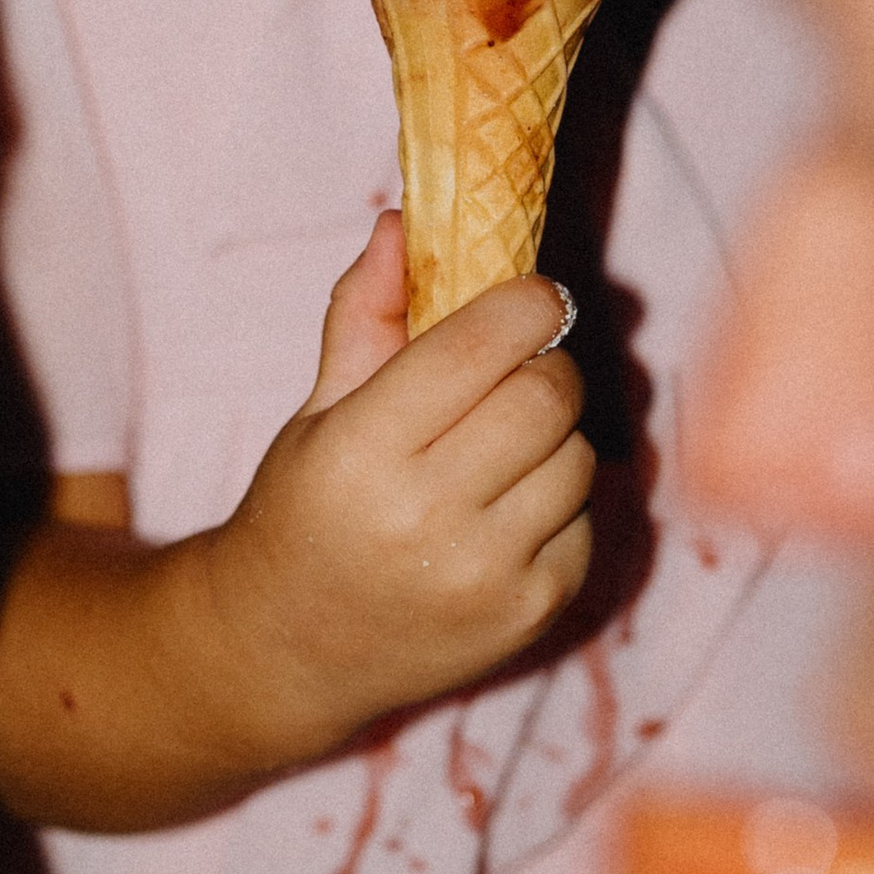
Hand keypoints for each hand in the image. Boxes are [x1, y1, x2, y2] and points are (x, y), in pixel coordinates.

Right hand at [204, 213, 596, 758]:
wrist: (288, 650)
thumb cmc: (301, 511)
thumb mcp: (316, 410)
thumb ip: (365, 314)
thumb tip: (404, 222)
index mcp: (362, 452)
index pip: (479, 346)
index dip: (525, 303)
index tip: (531, 295)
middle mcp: (426, 518)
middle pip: (546, 396)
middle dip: (545, 364)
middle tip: (521, 367)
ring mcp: (486, 575)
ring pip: (578, 456)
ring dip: (553, 435)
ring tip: (501, 448)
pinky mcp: (531, 613)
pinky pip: (586, 520)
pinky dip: (557, 502)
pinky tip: (504, 511)